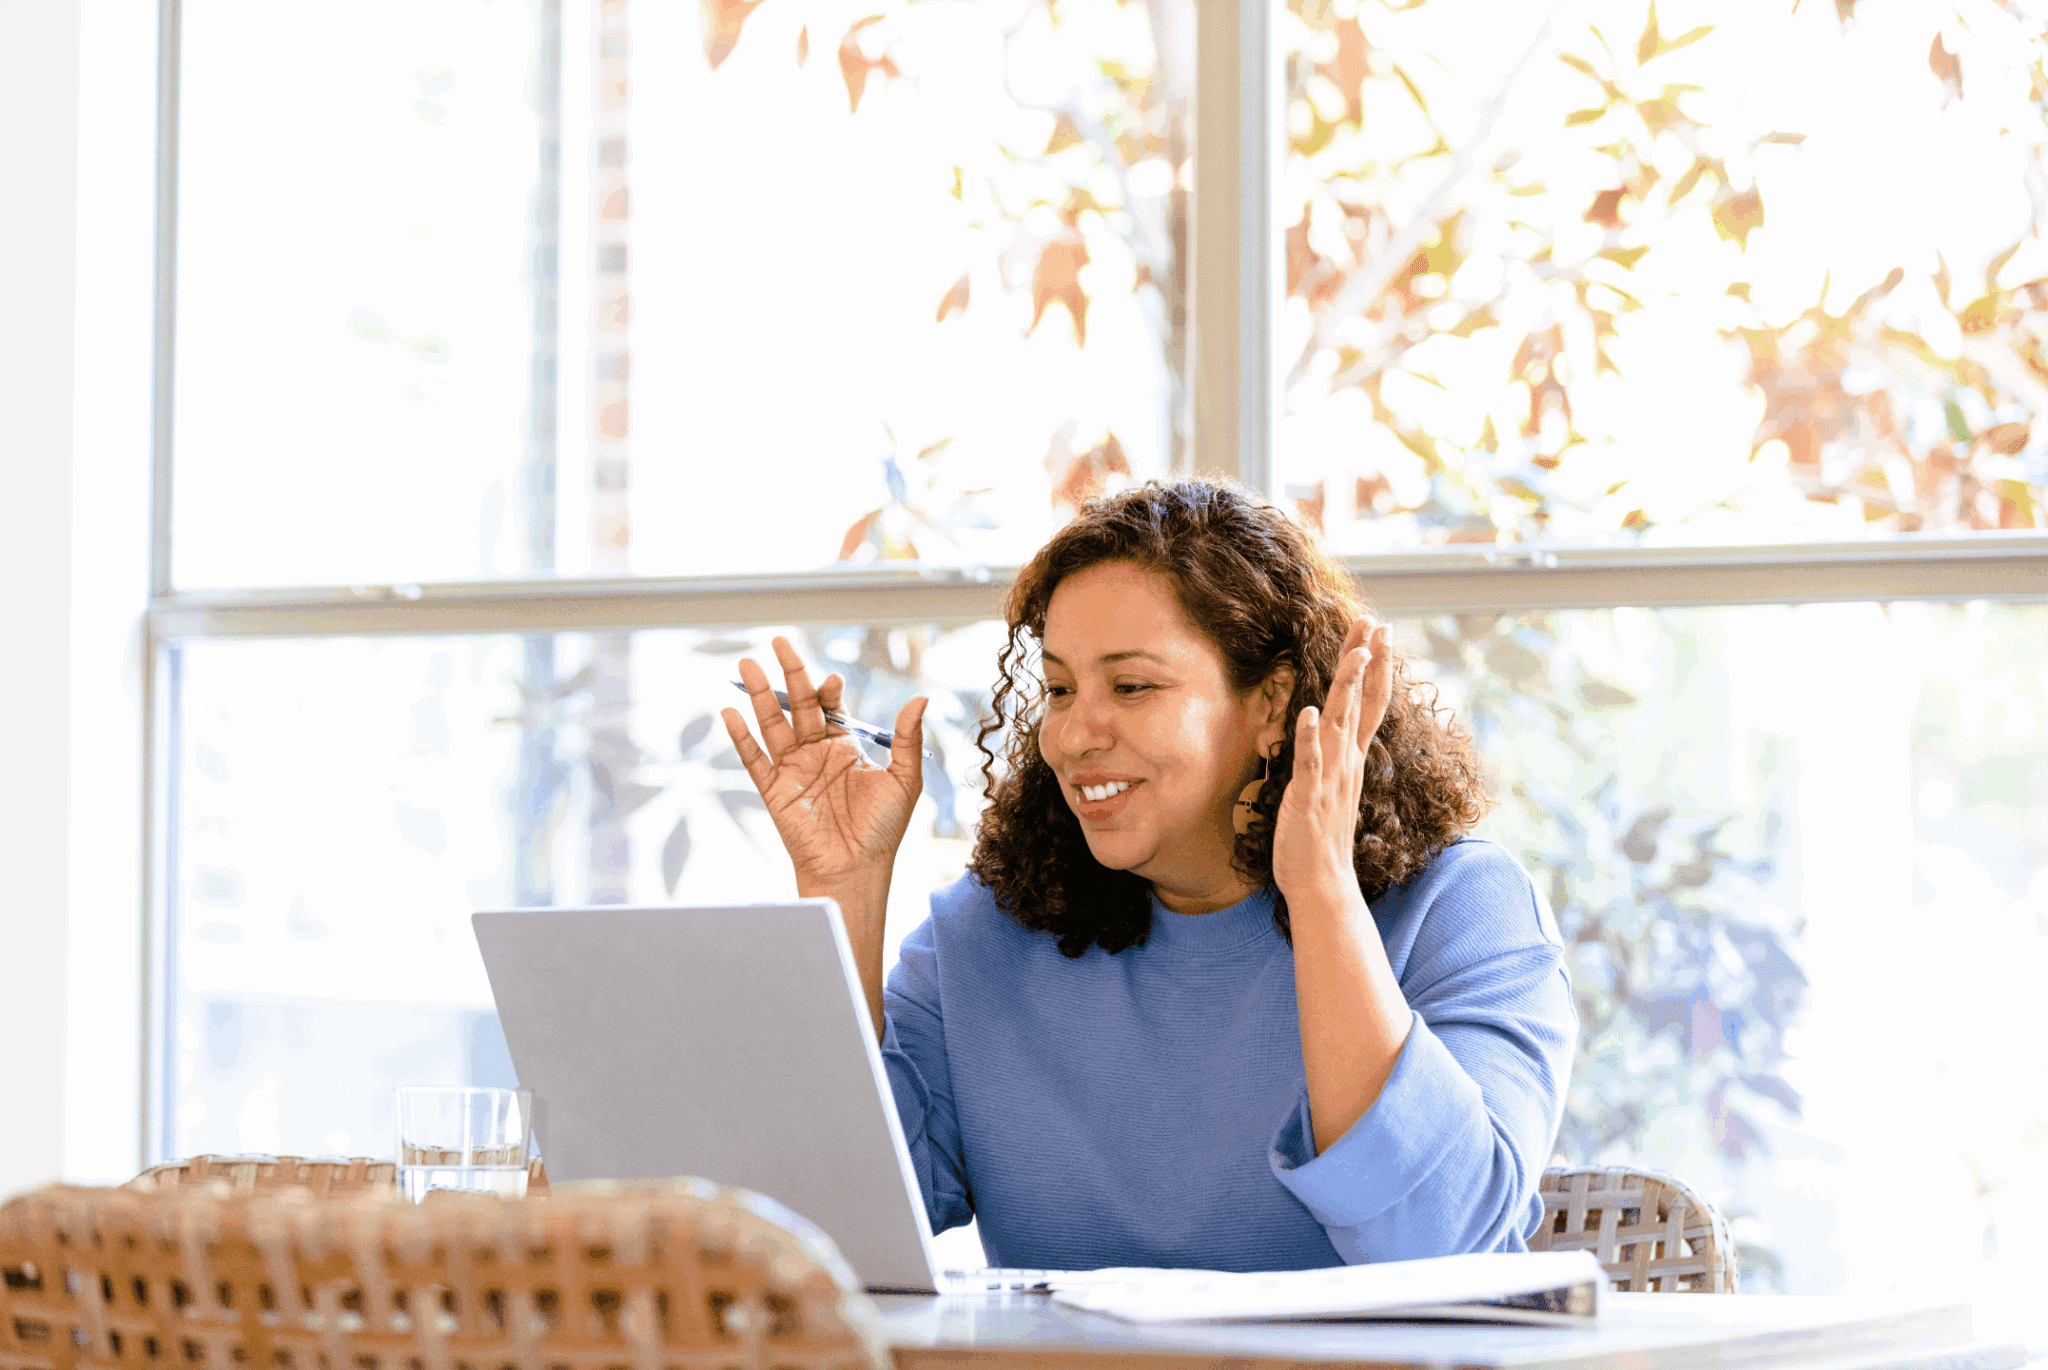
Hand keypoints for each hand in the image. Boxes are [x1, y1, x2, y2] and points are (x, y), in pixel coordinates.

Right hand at [721, 637, 928, 896]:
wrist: (856, 869)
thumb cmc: (883, 830)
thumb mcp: (904, 780)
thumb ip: (906, 738)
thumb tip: (921, 697)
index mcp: (845, 747)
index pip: (831, 706)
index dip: (828, 689)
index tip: (831, 680)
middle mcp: (815, 753)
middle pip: (798, 705)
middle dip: (788, 674)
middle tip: (778, 642)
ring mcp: (792, 770)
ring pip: (772, 723)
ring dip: (759, 694)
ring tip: (747, 664)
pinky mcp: (773, 790)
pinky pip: (753, 758)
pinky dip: (740, 736)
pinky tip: (730, 711)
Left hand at [1270, 615, 1392, 904]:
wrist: (1322, 882)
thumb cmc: (1321, 834)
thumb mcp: (1330, 783)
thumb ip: (1334, 753)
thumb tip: (1331, 723)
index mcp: (1350, 757)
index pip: (1369, 702)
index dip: (1375, 666)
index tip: (1379, 630)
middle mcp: (1346, 762)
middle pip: (1361, 702)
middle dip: (1367, 661)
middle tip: (1374, 622)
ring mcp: (1330, 779)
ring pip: (1340, 725)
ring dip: (1347, 689)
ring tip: (1355, 654)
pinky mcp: (1309, 798)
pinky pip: (1310, 763)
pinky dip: (1310, 738)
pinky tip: (1309, 712)